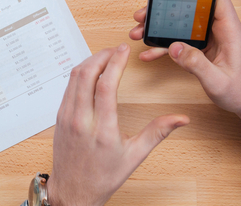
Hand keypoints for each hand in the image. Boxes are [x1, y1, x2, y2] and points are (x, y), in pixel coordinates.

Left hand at [46, 46, 188, 205]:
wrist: (73, 192)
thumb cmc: (103, 176)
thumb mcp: (134, 157)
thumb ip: (157, 133)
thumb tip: (181, 118)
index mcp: (102, 130)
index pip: (105, 85)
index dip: (115, 62)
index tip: (124, 50)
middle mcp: (81, 120)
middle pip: (86, 75)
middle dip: (102, 56)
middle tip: (116, 50)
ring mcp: (66, 117)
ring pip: (74, 78)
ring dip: (90, 62)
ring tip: (106, 57)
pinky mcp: (59, 117)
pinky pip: (68, 87)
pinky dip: (80, 74)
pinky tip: (92, 72)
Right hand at [129, 0, 240, 129]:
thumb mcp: (218, 82)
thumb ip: (196, 65)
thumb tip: (175, 47)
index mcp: (230, 31)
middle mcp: (220, 30)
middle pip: (191, 7)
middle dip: (165, 9)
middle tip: (144, 16)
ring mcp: (210, 38)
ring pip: (182, 23)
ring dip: (160, 27)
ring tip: (140, 32)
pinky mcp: (203, 47)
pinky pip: (181, 40)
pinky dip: (164, 44)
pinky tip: (150, 52)